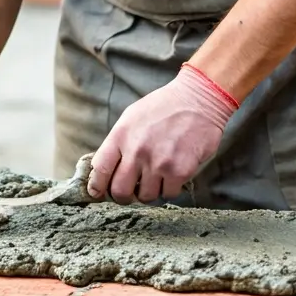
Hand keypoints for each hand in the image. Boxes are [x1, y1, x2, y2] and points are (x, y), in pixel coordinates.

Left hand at [87, 64, 237, 203]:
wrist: (199, 99)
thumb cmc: (164, 107)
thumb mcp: (132, 116)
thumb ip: (118, 142)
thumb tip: (106, 169)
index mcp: (121, 135)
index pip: (100, 170)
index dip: (96, 186)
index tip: (98, 193)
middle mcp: (137, 150)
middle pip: (119, 191)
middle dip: (123, 196)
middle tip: (130, 192)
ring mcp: (158, 162)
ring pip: (145, 197)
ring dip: (149, 192)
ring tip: (156, 178)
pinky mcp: (180, 171)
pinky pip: (168, 194)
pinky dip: (170, 189)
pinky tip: (172, 174)